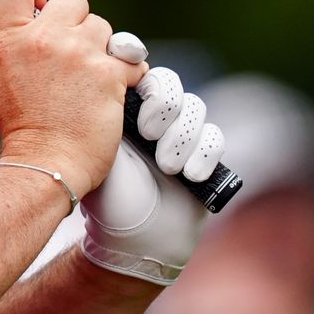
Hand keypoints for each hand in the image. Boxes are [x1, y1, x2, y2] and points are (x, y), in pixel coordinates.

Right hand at [0, 0, 147, 200]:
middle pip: (73, 1)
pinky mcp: (109, 73)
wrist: (45, 164)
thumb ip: (20, 45)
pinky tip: (115, 92)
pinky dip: (128, 75)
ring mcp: (78, 53)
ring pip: (105, 30)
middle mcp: (44, 38)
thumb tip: (38, 24)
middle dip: (79, 24)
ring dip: (103, 50)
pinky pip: (131, 60)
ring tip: (92, 82)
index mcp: (11, 38)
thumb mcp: (4, 76)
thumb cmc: (24, 128)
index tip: (45, 5)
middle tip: (76, 54)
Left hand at [81, 67, 223, 284]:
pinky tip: (189, 175)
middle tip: (147, 134)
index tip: (136, 90)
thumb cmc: (107, 197)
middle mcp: (154, 118)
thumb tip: (109, 73)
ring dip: (182, 137)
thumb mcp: (97, 150)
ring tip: (166, 168)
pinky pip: (215, 138)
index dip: (145, 80)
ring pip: (196, 108)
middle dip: (164, 107)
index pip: (141, 73)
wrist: (131, 240)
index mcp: (124, 109)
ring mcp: (180, 136)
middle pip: (171, 84)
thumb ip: (104, 112)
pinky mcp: (203, 157)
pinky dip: (204, 154)